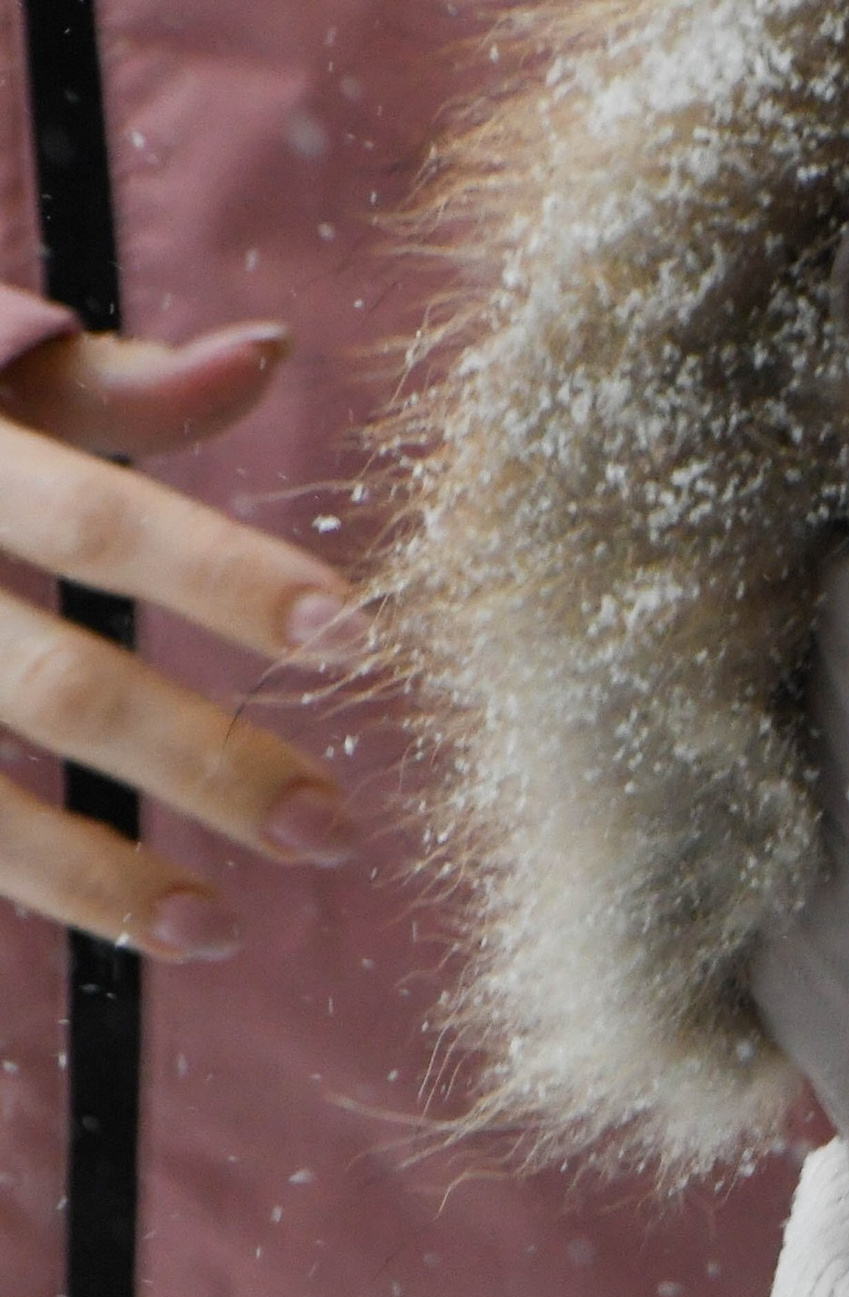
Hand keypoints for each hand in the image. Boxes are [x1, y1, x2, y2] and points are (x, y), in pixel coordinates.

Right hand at [0, 324, 365, 959]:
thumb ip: (107, 385)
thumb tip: (269, 356)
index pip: (104, 524)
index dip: (227, 581)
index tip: (355, 636)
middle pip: (63, 689)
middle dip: (206, 766)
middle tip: (334, 830)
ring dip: (107, 877)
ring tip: (221, 930)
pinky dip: (39, 889)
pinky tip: (125, 933)